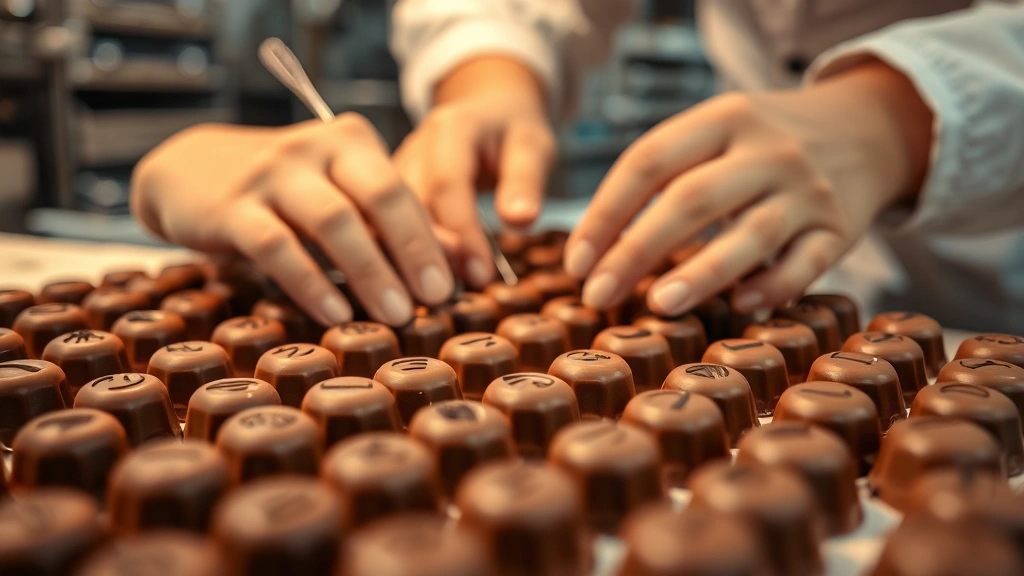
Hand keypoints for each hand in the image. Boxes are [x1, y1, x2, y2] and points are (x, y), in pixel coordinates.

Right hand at [131, 114, 453, 326]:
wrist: (188, 172)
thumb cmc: (283, 194)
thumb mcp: (340, 198)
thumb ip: (396, 224)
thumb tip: (461, 261)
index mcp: (351, 141)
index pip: (404, 190)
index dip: (433, 240)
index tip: (456, 288)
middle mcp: (316, 147)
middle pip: (379, 195)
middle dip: (414, 250)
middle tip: (436, 300)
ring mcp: (272, 174)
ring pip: (333, 221)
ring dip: (369, 271)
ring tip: (395, 315)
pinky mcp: (233, 207)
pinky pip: (278, 246)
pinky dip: (310, 283)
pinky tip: (334, 314)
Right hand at [394, 57, 555, 287]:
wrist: (485, 107)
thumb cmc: (511, 130)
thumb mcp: (532, 145)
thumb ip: (525, 180)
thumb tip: (520, 219)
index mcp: (450, 129)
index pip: (449, 184)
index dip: (463, 232)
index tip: (480, 275)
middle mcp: (413, 148)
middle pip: (405, 204)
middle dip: (420, 254)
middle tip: (441, 298)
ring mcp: (392, 170)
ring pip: (382, 218)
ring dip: (398, 260)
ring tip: (418, 301)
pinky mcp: (381, 192)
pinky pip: (378, 226)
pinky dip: (390, 258)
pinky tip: (401, 289)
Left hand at [565, 61, 932, 314]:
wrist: (866, 130)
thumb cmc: (762, 144)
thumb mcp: (717, 132)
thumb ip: (665, 177)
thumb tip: (595, 252)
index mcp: (723, 117)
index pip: (648, 162)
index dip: (604, 215)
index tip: (576, 261)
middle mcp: (767, 150)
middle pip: (691, 200)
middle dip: (635, 251)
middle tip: (597, 295)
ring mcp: (808, 190)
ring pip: (751, 235)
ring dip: (701, 273)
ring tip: (658, 306)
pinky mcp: (842, 228)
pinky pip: (807, 264)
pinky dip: (773, 287)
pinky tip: (741, 307)